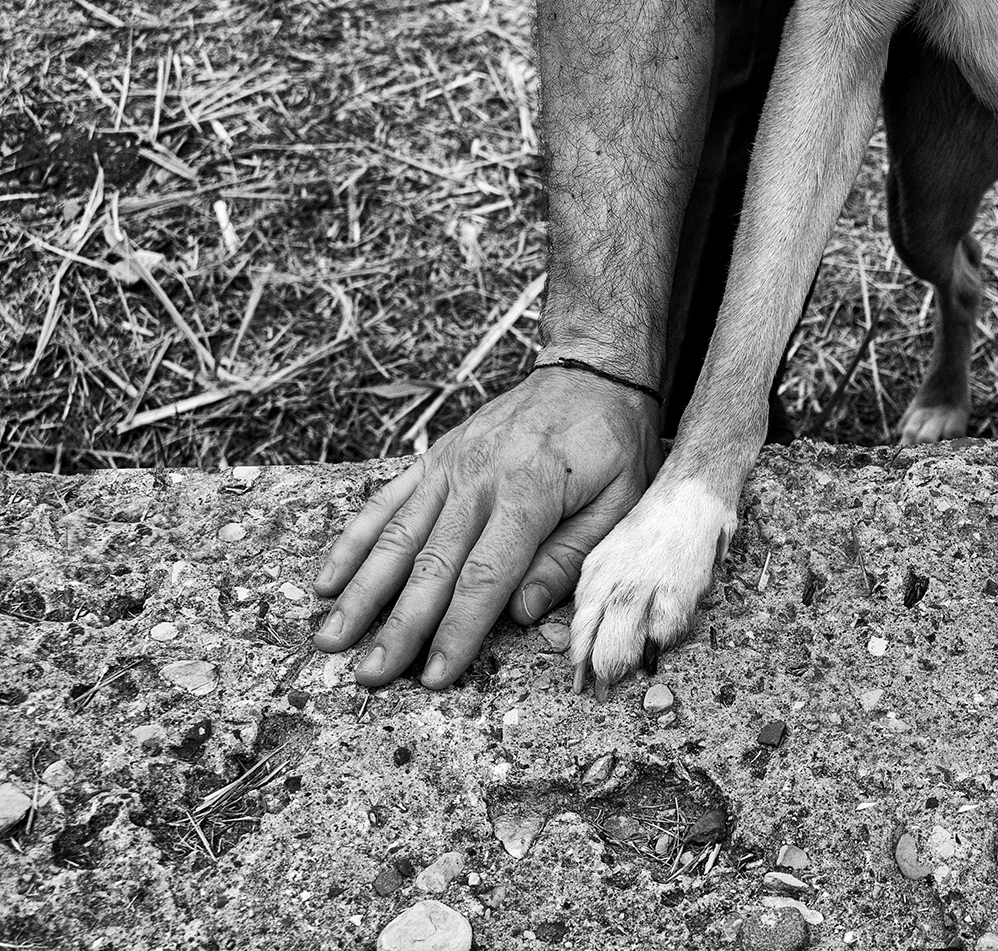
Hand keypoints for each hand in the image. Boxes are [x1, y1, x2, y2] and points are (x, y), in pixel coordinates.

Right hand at [310, 368, 660, 688]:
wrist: (590, 372)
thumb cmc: (613, 443)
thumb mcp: (620, 499)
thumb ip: (570, 556)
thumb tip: (519, 611)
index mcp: (530, 492)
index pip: (486, 576)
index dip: (457, 629)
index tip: (434, 676)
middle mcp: (479, 478)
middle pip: (431, 565)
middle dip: (398, 626)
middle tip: (369, 676)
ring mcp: (450, 465)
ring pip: (397, 537)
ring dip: (362, 592)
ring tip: (331, 639)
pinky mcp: (434, 458)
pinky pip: (386, 502)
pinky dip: (353, 541)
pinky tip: (327, 580)